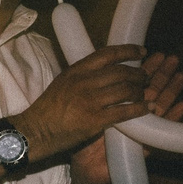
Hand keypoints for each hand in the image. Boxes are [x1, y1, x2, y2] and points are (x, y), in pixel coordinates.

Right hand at [23, 46, 182, 158]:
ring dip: (140, 91)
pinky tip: (148, 108)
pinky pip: (124, 111)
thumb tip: (104, 69)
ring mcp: (90, 101)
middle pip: (121, 72)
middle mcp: (84, 82)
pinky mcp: (95, 120)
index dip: (128, 51)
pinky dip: (140, 109)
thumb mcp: (62, 83)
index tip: (141, 51)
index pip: (108, 54)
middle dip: (138, 74)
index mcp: (76, 71)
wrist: (34, 132)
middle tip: (146, 78)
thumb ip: (82, 76)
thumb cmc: (47, 110)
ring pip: (125, 90)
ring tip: (145, 94)